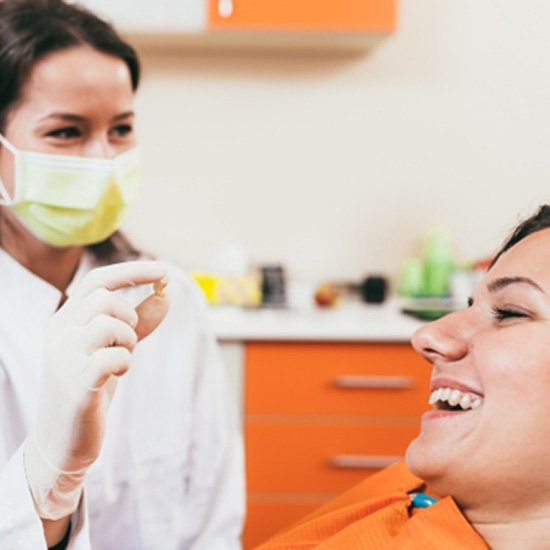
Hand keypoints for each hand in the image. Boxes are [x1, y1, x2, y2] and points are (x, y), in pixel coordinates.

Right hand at [24, 261, 168, 519]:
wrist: (64, 440)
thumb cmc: (91, 387)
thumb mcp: (115, 347)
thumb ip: (139, 322)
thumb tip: (166, 294)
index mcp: (65, 320)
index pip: (97, 281)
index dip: (133, 271)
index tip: (165, 270)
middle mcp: (58, 332)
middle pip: (104, 298)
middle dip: (129, 317)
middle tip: (129, 343)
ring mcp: (63, 358)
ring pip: (107, 323)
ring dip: (128, 340)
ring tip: (122, 359)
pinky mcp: (75, 384)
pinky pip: (111, 356)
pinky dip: (124, 361)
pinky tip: (119, 374)